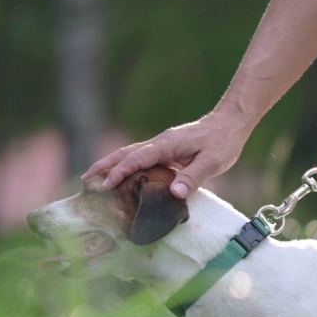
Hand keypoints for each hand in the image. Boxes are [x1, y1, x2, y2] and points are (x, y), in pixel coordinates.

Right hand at [83, 111, 252, 198]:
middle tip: (85, 179)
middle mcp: (160, 143)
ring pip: (132, 154)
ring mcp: (163, 146)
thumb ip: (193, 177)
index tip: (104, 185)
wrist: (231, 123)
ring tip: (96, 179)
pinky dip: (129, 166)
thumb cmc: (223, 142)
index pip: (137, 159)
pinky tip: (125, 178)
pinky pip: (143, 159)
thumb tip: (173, 194)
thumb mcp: (213, 162)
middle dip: (104, 165)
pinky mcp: (168, 150)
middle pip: (126, 153)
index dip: (120, 172)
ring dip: (113, 165)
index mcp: (167, 145)